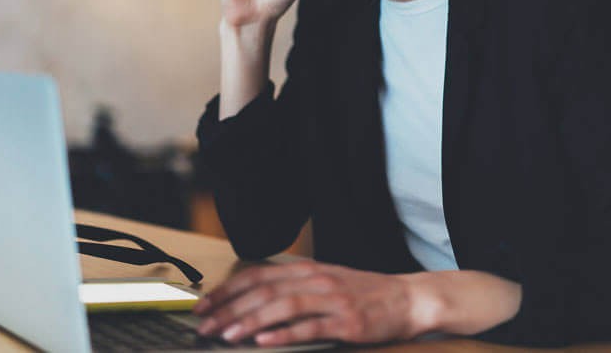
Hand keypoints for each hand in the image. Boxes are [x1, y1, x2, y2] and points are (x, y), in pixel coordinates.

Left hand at [194, 262, 522, 346]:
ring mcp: (331, 300)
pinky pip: (309, 327)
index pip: (258, 275)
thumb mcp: (327, 280)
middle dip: (229, 308)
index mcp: (308, 269)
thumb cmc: (364, 293)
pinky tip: (264, 342)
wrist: (407, 299)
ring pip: (282, 306)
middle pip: (263, 291)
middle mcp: (316, 280)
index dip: (228, 289)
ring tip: (227, 335)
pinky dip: (284, 334)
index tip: (204, 303)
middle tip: (205, 325)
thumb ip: (295, 285)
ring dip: (250, 321)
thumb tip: (255, 297)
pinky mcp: (345, 322)